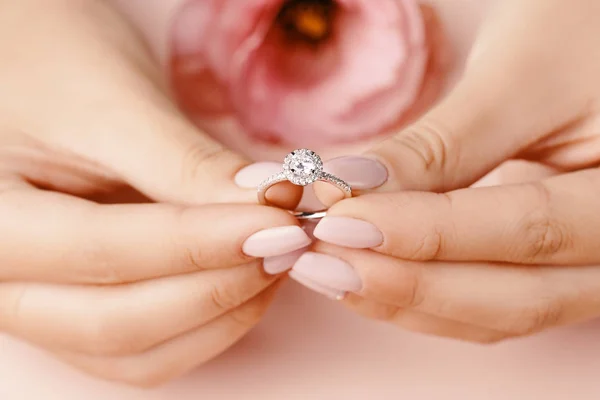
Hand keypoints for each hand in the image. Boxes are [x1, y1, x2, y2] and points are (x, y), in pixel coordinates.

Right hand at [0, 0, 308, 384]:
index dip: (203, 243)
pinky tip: (247, 275)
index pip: (105, 253)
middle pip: (118, 321)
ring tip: (275, 256)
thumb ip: (187, 165)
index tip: (280, 220)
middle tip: (288, 240)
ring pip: (137, 351)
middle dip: (218, 286)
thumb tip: (270, 208)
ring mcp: (42, 305)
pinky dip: (205, 322)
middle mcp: (2, 283)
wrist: (25, 59)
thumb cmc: (47, 62)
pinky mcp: (82, 306)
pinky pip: (145, 347)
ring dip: (219, 313)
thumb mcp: (112, 104)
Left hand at [295, 0, 599, 342]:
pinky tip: (364, 273)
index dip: (427, 234)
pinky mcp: (549, 266)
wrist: (599, 41)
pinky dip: (424, 295)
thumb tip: (348, 192)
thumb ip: (439, 147)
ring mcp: (589, 267)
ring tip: (324, 269)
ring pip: (498, 312)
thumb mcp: (518, 78)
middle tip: (317, 259)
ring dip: (404, 299)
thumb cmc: (581, 34)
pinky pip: (489, 302)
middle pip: (516, 297)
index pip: (529, 230)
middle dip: (406, 284)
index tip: (339, 222)